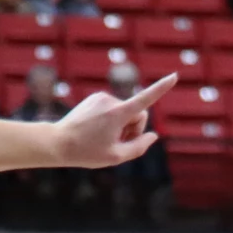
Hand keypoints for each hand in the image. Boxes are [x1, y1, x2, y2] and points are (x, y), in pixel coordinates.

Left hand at [50, 76, 175, 168]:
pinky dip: (112, 120)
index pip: (145, 99)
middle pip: (138, 114)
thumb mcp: (116, 156)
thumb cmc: (86, 152)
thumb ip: (139, 147)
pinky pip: (114, 109)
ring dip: (122, 125)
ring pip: (126, 112)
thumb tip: (153, 136)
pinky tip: (97, 131)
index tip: (174, 76)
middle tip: (119, 144)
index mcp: (117, 114)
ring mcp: (101, 97)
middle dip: (135, 128)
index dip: (161, 88)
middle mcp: (110, 100)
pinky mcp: (95, 98)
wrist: (57, 142)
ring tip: (104, 138)